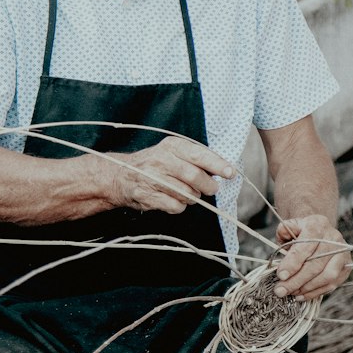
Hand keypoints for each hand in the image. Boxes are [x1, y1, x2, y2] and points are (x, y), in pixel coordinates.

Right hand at [104, 136, 234, 214]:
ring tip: (189, 193)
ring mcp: (153, 179)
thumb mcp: (173, 152)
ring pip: (187, 194)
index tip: (230, 173)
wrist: (122, 175)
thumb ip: (197, 158)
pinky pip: (176, 206)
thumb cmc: (155, 163)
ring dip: (194, 197)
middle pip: (194, 176)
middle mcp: (161, 160)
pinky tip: (175, 200)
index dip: (217, 165)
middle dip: (208, 186)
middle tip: (212, 189)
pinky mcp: (148, 196)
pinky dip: (181, 206)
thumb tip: (224, 169)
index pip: (199, 155)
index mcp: (172, 146)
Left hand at [273, 215, 351, 299]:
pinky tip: (301, 295)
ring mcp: (343, 253)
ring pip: (327, 276)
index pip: (306, 246)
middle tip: (280, 290)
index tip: (280, 276)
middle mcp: (334, 238)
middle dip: (296, 280)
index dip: (293, 263)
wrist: (319, 234)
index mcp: (318, 225)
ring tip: (290, 292)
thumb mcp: (290, 227)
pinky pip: (332, 284)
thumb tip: (283, 234)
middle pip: (316, 264)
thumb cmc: (301, 233)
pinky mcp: (346, 267)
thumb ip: (284, 230)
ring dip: (307, 288)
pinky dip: (315, 292)